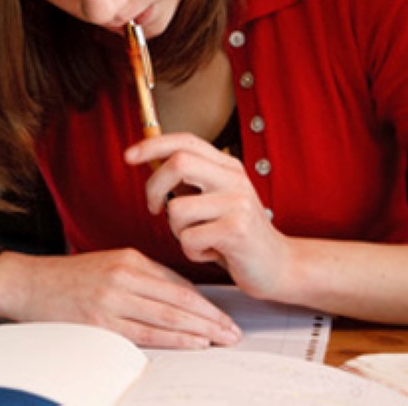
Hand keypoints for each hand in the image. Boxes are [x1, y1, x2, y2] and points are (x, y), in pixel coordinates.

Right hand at [0, 248, 241, 348]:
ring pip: (167, 316)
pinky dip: (173, 338)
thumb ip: (143, 276)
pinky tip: (193, 342)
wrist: (27, 284)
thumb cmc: (68, 277)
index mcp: (128, 259)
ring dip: (200, 330)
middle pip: (178, 299)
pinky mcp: (100, 322)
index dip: (205, 302)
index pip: (177, 282)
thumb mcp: (108, 264)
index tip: (226, 315)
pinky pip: (145, 333)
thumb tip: (179, 294)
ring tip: (223, 340)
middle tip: (235, 331)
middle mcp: (123, 277)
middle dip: (211, 318)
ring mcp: (111, 300)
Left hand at [124, 133, 292, 299]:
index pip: (185, 141)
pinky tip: (211, 253)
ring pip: (177, 209)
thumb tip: (150, 160)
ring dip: (176, 231)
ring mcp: (238, 203)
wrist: (279, 267)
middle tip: (154, 209)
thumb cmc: (236, 235)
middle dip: (153, 188)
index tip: (128, 156)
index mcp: (227, 166)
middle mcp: (234, 178)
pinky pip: (189, 239)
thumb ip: (189, 180)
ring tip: (198, 239)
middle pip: (178, 163)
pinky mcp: (237, 231)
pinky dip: (192, 252)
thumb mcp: (215, 199)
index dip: (152, 145)